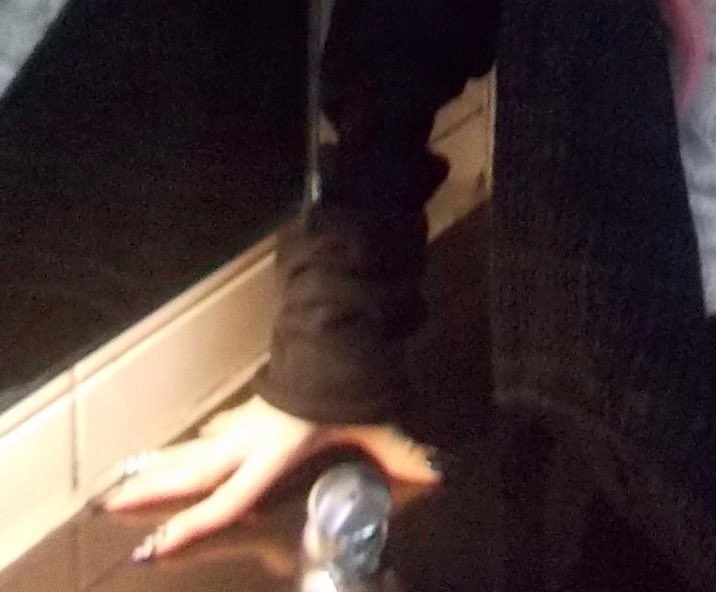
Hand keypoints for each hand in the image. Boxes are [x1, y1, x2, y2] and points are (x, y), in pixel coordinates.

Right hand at [95, 394, 442, 559]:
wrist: (339, 337)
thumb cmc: (354, 388)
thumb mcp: (378, 424)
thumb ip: (404, 454)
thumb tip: (440, 474)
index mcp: (273, 454)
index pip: (227, 500)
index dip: (191, 525)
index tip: (153, 546)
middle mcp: (249, 442)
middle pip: (192, 472)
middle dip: (151, 491)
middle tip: (108, 502)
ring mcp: (245, 424)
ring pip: (192, 451)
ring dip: (157, 467)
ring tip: (118, 481)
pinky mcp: (250, 412)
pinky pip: (211, 436)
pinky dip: (187, 447)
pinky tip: (174, 452)